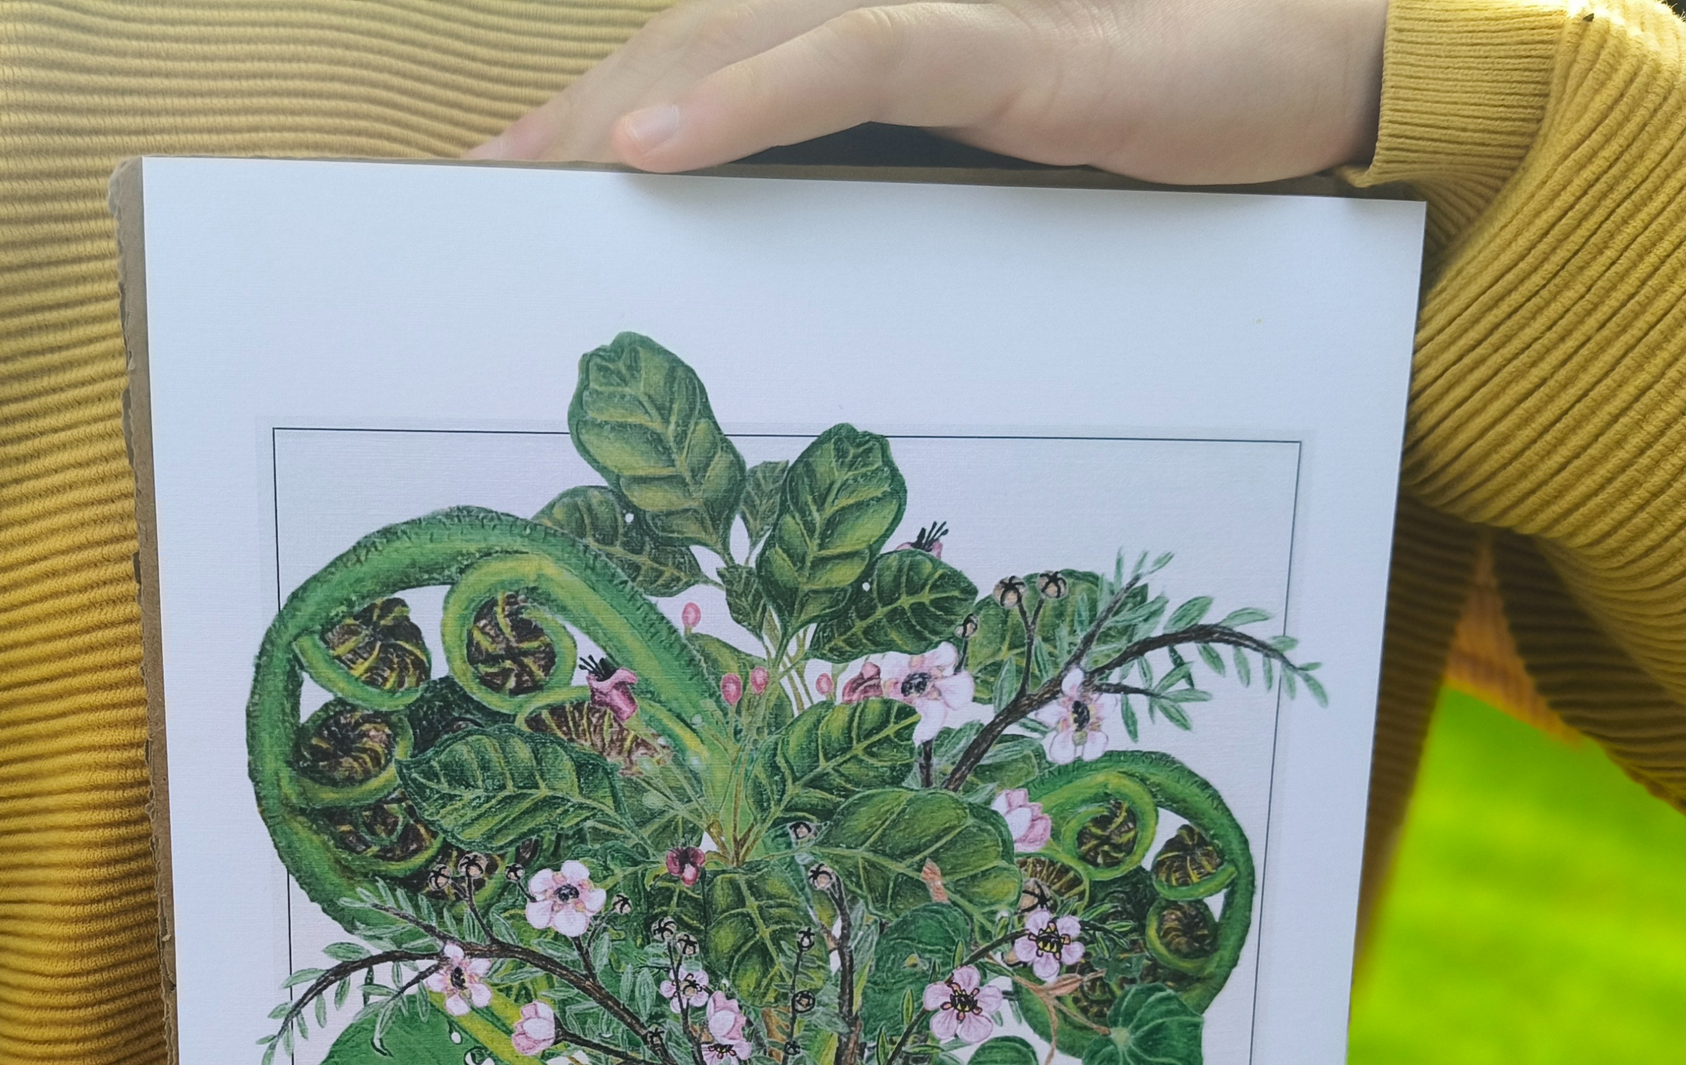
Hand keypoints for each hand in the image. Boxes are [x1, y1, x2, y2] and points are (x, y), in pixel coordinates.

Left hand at [468, 0, 1385, 184]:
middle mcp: (880, 29)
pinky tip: (646, 150)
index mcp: (869, 73)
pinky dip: (747, 103)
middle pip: (682, 59)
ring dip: (613, 111)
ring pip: (738, 45)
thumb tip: (802, 318)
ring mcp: (942, 27)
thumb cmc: (1153, 160)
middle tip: (458, 204)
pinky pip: (856, 59)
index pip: (700, 88)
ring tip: (510, 181)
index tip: (497, 204)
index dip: (590, 132)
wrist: (1321, 86)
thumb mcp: (988, 213)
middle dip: (564, 128)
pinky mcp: (1010, 54)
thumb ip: (889, 230)